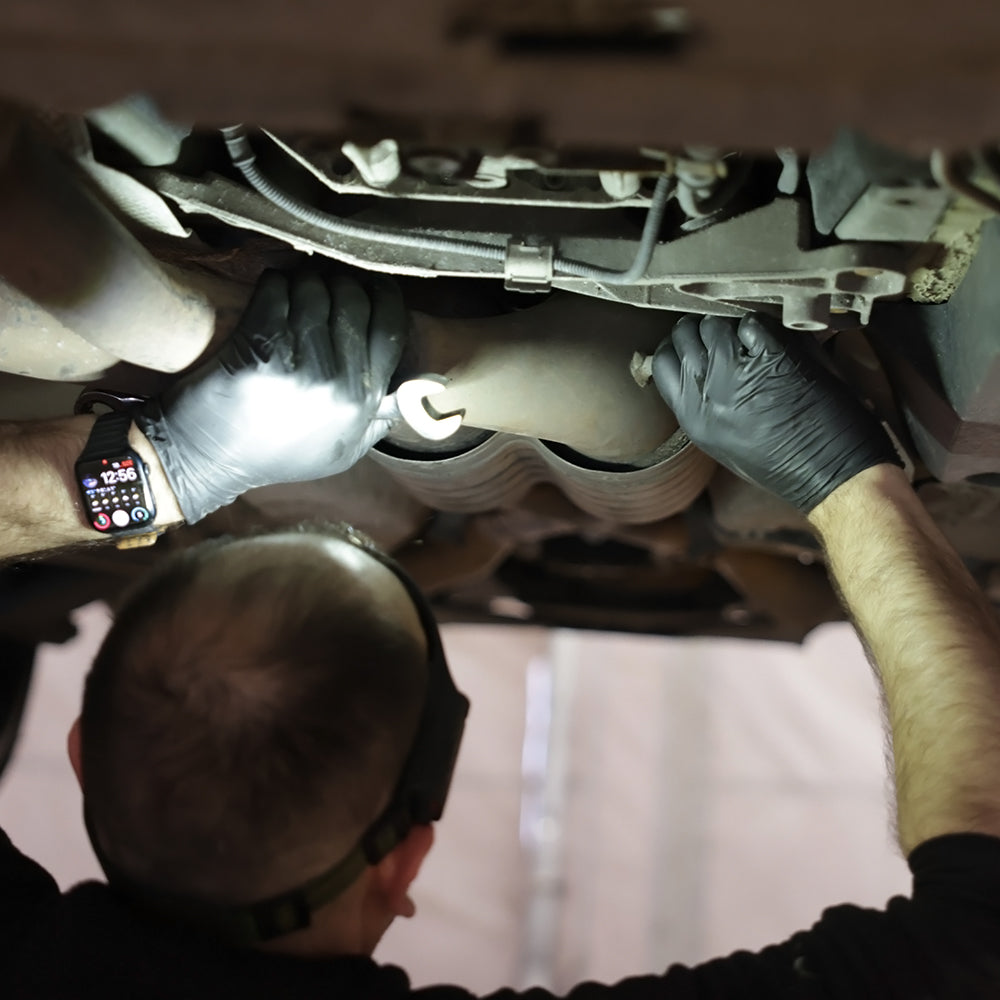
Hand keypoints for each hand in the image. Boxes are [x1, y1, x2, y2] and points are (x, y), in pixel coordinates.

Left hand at [138, 270, 405, 522]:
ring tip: (296, 285)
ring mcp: (298, 367)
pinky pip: (276, 293)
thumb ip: (377, 420)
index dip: (384, 296)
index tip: (370, 286)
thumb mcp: (342, 452)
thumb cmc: (276, 454)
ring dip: (305, 279)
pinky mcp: (259, 351)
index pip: (390, 329)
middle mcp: (338, 384)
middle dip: (341, 282)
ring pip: (314, 291)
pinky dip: (275, 283)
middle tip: (326, 281)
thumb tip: (413, 390)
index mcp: (363, 403)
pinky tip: (272, 289)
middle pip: (353, 302)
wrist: (210, 461)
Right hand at [652, 313, 900, 511]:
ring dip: (732, 325)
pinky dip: (763, 326)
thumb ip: (702, 402)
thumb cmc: (781, 462)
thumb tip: (691, 368)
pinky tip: (776, 344)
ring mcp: (737, 373)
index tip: (695, 343)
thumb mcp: (721, 439)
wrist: (830, 473)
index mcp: (691, 415)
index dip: (679, 345)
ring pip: (715, 323)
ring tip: (752, 341)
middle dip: (703, 329)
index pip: (661, 361)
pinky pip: (753, 322)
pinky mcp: (772, 357)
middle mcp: (706, 393)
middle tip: (726, 336)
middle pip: (684, 335)